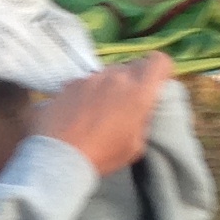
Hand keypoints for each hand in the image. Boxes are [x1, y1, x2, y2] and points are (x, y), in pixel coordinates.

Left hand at [33, 54, 173, 176]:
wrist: (59, 158)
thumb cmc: (102, 155)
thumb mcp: (135, 146)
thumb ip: (142, 121)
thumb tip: (140, 112)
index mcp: (138, 92)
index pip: (158, 61)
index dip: (160, 70)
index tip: (155, 84)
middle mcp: (115, 78)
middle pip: (132, 66)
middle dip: (133, 81)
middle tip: (126, 103)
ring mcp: (89, 78)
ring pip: (107, 74)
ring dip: (108, 87)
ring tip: (97, 111)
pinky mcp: (68, 83)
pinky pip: (85, 82)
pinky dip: (86, 92)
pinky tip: (77, 113)